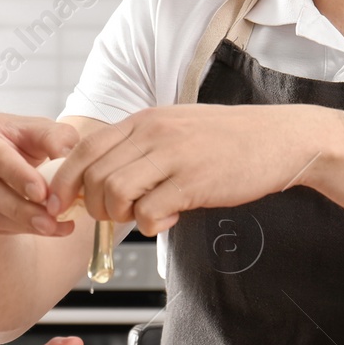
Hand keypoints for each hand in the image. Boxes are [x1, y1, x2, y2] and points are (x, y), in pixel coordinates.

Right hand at [0, 112, 78, 237]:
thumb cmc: (13, 142)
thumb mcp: (34, 131)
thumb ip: (54, 137)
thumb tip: (68, 157)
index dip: (18, 175)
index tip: (43, 193)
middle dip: (24, 209)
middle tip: (53, 220)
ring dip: (22, 224)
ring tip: (54, 227)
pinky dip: (14, 230)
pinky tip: (36, 228)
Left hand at [46, 104, 326, 235]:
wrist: (281, 139)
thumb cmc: (228, 140)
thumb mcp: (176, 129)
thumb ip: (140, 149)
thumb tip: (103, 183)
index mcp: (143, 120)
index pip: (84, 150)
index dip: (65, 182)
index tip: (62, 205)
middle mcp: (152, 132)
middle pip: (94, 177)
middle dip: (96, 207)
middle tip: (118, 216)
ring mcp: (173, 155)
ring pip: (115, 193)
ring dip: (121, 216)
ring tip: (144, 216)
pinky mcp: (194, 181)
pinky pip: (149, 212)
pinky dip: (150, 224)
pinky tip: (168, 219)